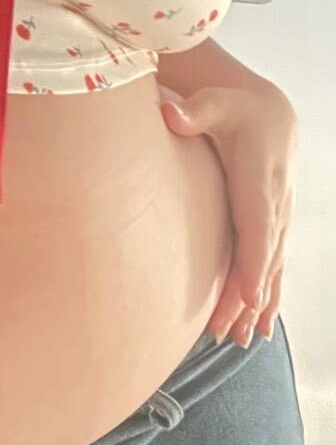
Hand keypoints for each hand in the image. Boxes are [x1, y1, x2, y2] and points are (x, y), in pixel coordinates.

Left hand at [159, 85, 297, 347]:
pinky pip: (272, 266)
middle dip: (247, 296)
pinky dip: (267, 296)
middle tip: (228, 331)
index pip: (257, 226)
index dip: (253, 261)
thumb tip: (168, 112)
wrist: (268, 112)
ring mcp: (277, 217)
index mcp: (259, 179)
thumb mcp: (214, 102)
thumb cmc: (234, 107)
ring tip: (241, 341)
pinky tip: (258, 327)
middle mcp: (273, 203)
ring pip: (270, 268)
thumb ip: (193, 111)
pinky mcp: (273, 225)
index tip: (249, 296)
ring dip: (256, 305)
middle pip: (261, 257)